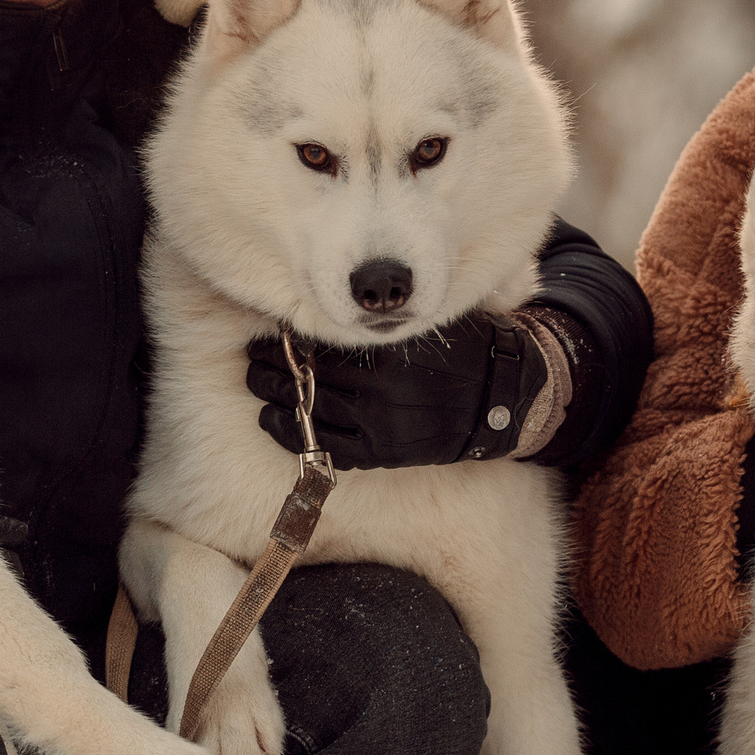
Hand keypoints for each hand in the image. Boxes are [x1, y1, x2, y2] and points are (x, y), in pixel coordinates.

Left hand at [245, 311, 555, 469]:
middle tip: (254, 354)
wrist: (501, 398)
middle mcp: (377, 394)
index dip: (288, 337)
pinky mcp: (381, 453)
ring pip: (307, 411)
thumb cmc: (461, 349)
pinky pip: (323, 446)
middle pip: (305, 377)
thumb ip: (380, 319)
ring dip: (273, 396)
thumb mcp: (424, 321)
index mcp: (386, 356)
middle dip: (272, 364)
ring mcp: (378, 427)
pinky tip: (273, 419)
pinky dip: (293, 432)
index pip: (319, 344)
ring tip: (257, 380)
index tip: (271, 328)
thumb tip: (330, 301)